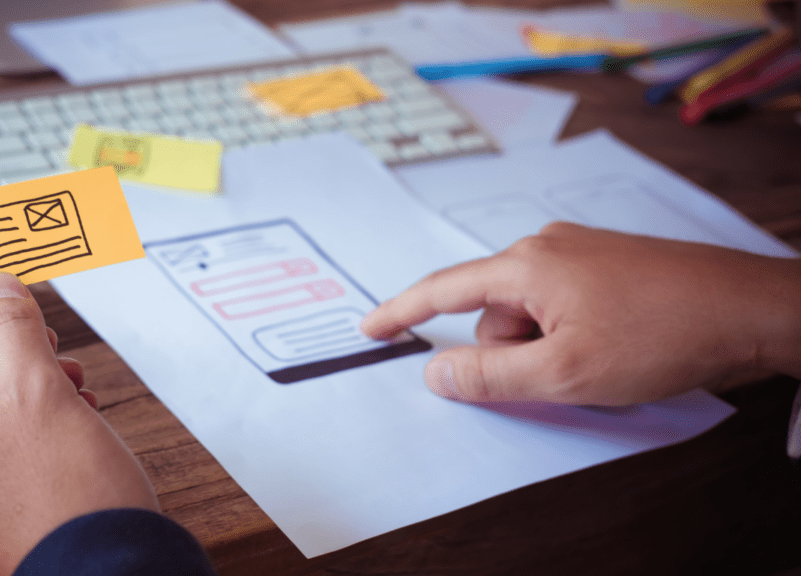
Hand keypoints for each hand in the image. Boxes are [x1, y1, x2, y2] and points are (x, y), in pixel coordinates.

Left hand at [0, 273, 158, 575]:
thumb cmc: (68, 504)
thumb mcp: (36, 394)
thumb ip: (10, 331)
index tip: (0, 301)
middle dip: (4, 357)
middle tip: (41, 336)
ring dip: (30, 386)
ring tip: (71, 376)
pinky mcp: (14, 518)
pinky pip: (15, 454)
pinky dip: (44, 422)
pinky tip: (80, 409)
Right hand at [362, 222, 800, 405]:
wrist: (750, 308)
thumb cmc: (660, 336)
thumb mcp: (565, 371)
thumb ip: (489, 375)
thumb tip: (433, 371)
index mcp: (525, 264)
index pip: (443, 289)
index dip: (401, 312)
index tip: (369, 328)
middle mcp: (545, 247)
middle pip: (493, 312)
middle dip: (511, 352)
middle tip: (563, 374)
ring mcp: (578, 251)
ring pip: (530, 313)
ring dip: (545, 347)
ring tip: (599, 362)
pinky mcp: (604, 263)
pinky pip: (560, 304)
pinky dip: (568, 334)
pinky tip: (611, 348)